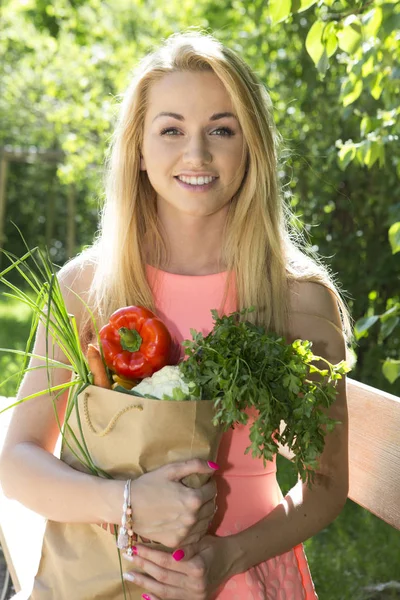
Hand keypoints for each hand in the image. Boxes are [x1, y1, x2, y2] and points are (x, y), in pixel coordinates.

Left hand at [122, 534, 238, 599]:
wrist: (231, 560)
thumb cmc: (214, 546)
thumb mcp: (201, 541)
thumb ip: (186, 547)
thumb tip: (170, 553)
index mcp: (197, 567)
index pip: (167, 561)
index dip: (149, 554)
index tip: (135, 547)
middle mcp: (195, 585)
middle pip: (163, 576)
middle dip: (143, 566)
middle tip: (128, 557)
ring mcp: (194, 596)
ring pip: (164, 591)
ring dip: (144, 583)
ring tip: (129, 575)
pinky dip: (156, 599)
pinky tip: (143, 594)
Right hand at [128, 459, 217, 547]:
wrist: (128, 506)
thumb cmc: (149, 485)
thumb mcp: (171, 470)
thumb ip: (195, 466)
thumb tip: (215, 466)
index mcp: (194, 499)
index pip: (212, 490)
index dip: (209, 483)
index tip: (202, 482)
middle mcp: (193, 518)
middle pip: (212, 506)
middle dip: (208, 498)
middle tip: (197, 493)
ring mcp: (185, 533)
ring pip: (206, 522)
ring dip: (204, 513)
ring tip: (193, 506)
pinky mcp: (177, 543)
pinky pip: (196, 536)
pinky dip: (196, 528)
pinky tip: (187, 520)